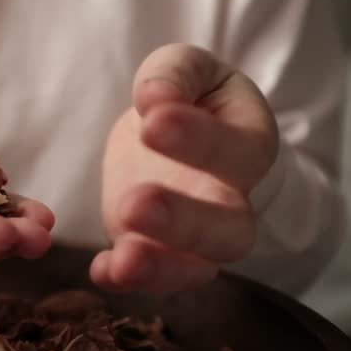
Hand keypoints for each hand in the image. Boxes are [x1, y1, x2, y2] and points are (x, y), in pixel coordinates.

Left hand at [91, 44, 278, 292]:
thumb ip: (175, 75)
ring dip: (159, 267)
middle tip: (135, 205)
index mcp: (249, 146)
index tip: (153, 122)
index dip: (197, 139)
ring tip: (122, 261)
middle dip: (182, 221)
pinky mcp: (157, 253)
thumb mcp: (187, 70)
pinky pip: (152, 279)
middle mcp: (233, 202)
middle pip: (227, 229)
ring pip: (197, 268)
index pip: (236, 150)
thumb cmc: (190, 98)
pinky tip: (101, 271)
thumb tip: (155, 96)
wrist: (173, 137)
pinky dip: (126, 280)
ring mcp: (197, 240)